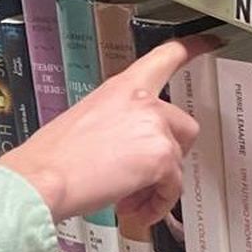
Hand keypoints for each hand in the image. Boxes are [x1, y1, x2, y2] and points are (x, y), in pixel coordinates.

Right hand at [0, 36, 212, 225]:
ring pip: (177, 162)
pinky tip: (136, 209)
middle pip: (184, 125)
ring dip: (156, 185)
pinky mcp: (161, 158)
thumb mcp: (85, 121)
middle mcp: (142, 101)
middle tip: (146, 172)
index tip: (208, 42)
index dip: (192, 47)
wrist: (43, 178)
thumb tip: (129, 146)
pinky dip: (157, 203)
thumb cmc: (53, 156)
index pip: (165, 56)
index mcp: (121, 87)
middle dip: (170, 153)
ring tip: (129, 198)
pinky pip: (173, 188)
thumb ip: (117, 123)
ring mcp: (154, 128)